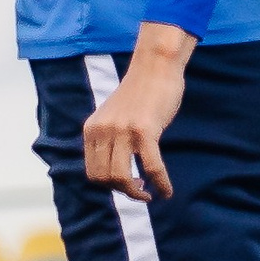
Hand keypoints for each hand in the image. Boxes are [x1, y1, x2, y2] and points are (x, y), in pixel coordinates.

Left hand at [83, 24, 194, 199]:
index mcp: (92, 129)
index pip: (92, 171)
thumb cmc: (141, 92)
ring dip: (135, 193)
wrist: (156, 66)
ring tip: (148, 194)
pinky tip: (167, 191)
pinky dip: (160, 183)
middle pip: (103, 178)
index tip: (126, 185)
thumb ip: (110, 137)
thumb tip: (116, 171)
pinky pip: (150, 167)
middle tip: (139, 190)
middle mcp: (102, 131)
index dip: (109, 185)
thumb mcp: (115, 116)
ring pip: (120, 178)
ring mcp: (122, 130)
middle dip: (122, 191)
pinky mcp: (144, 130)